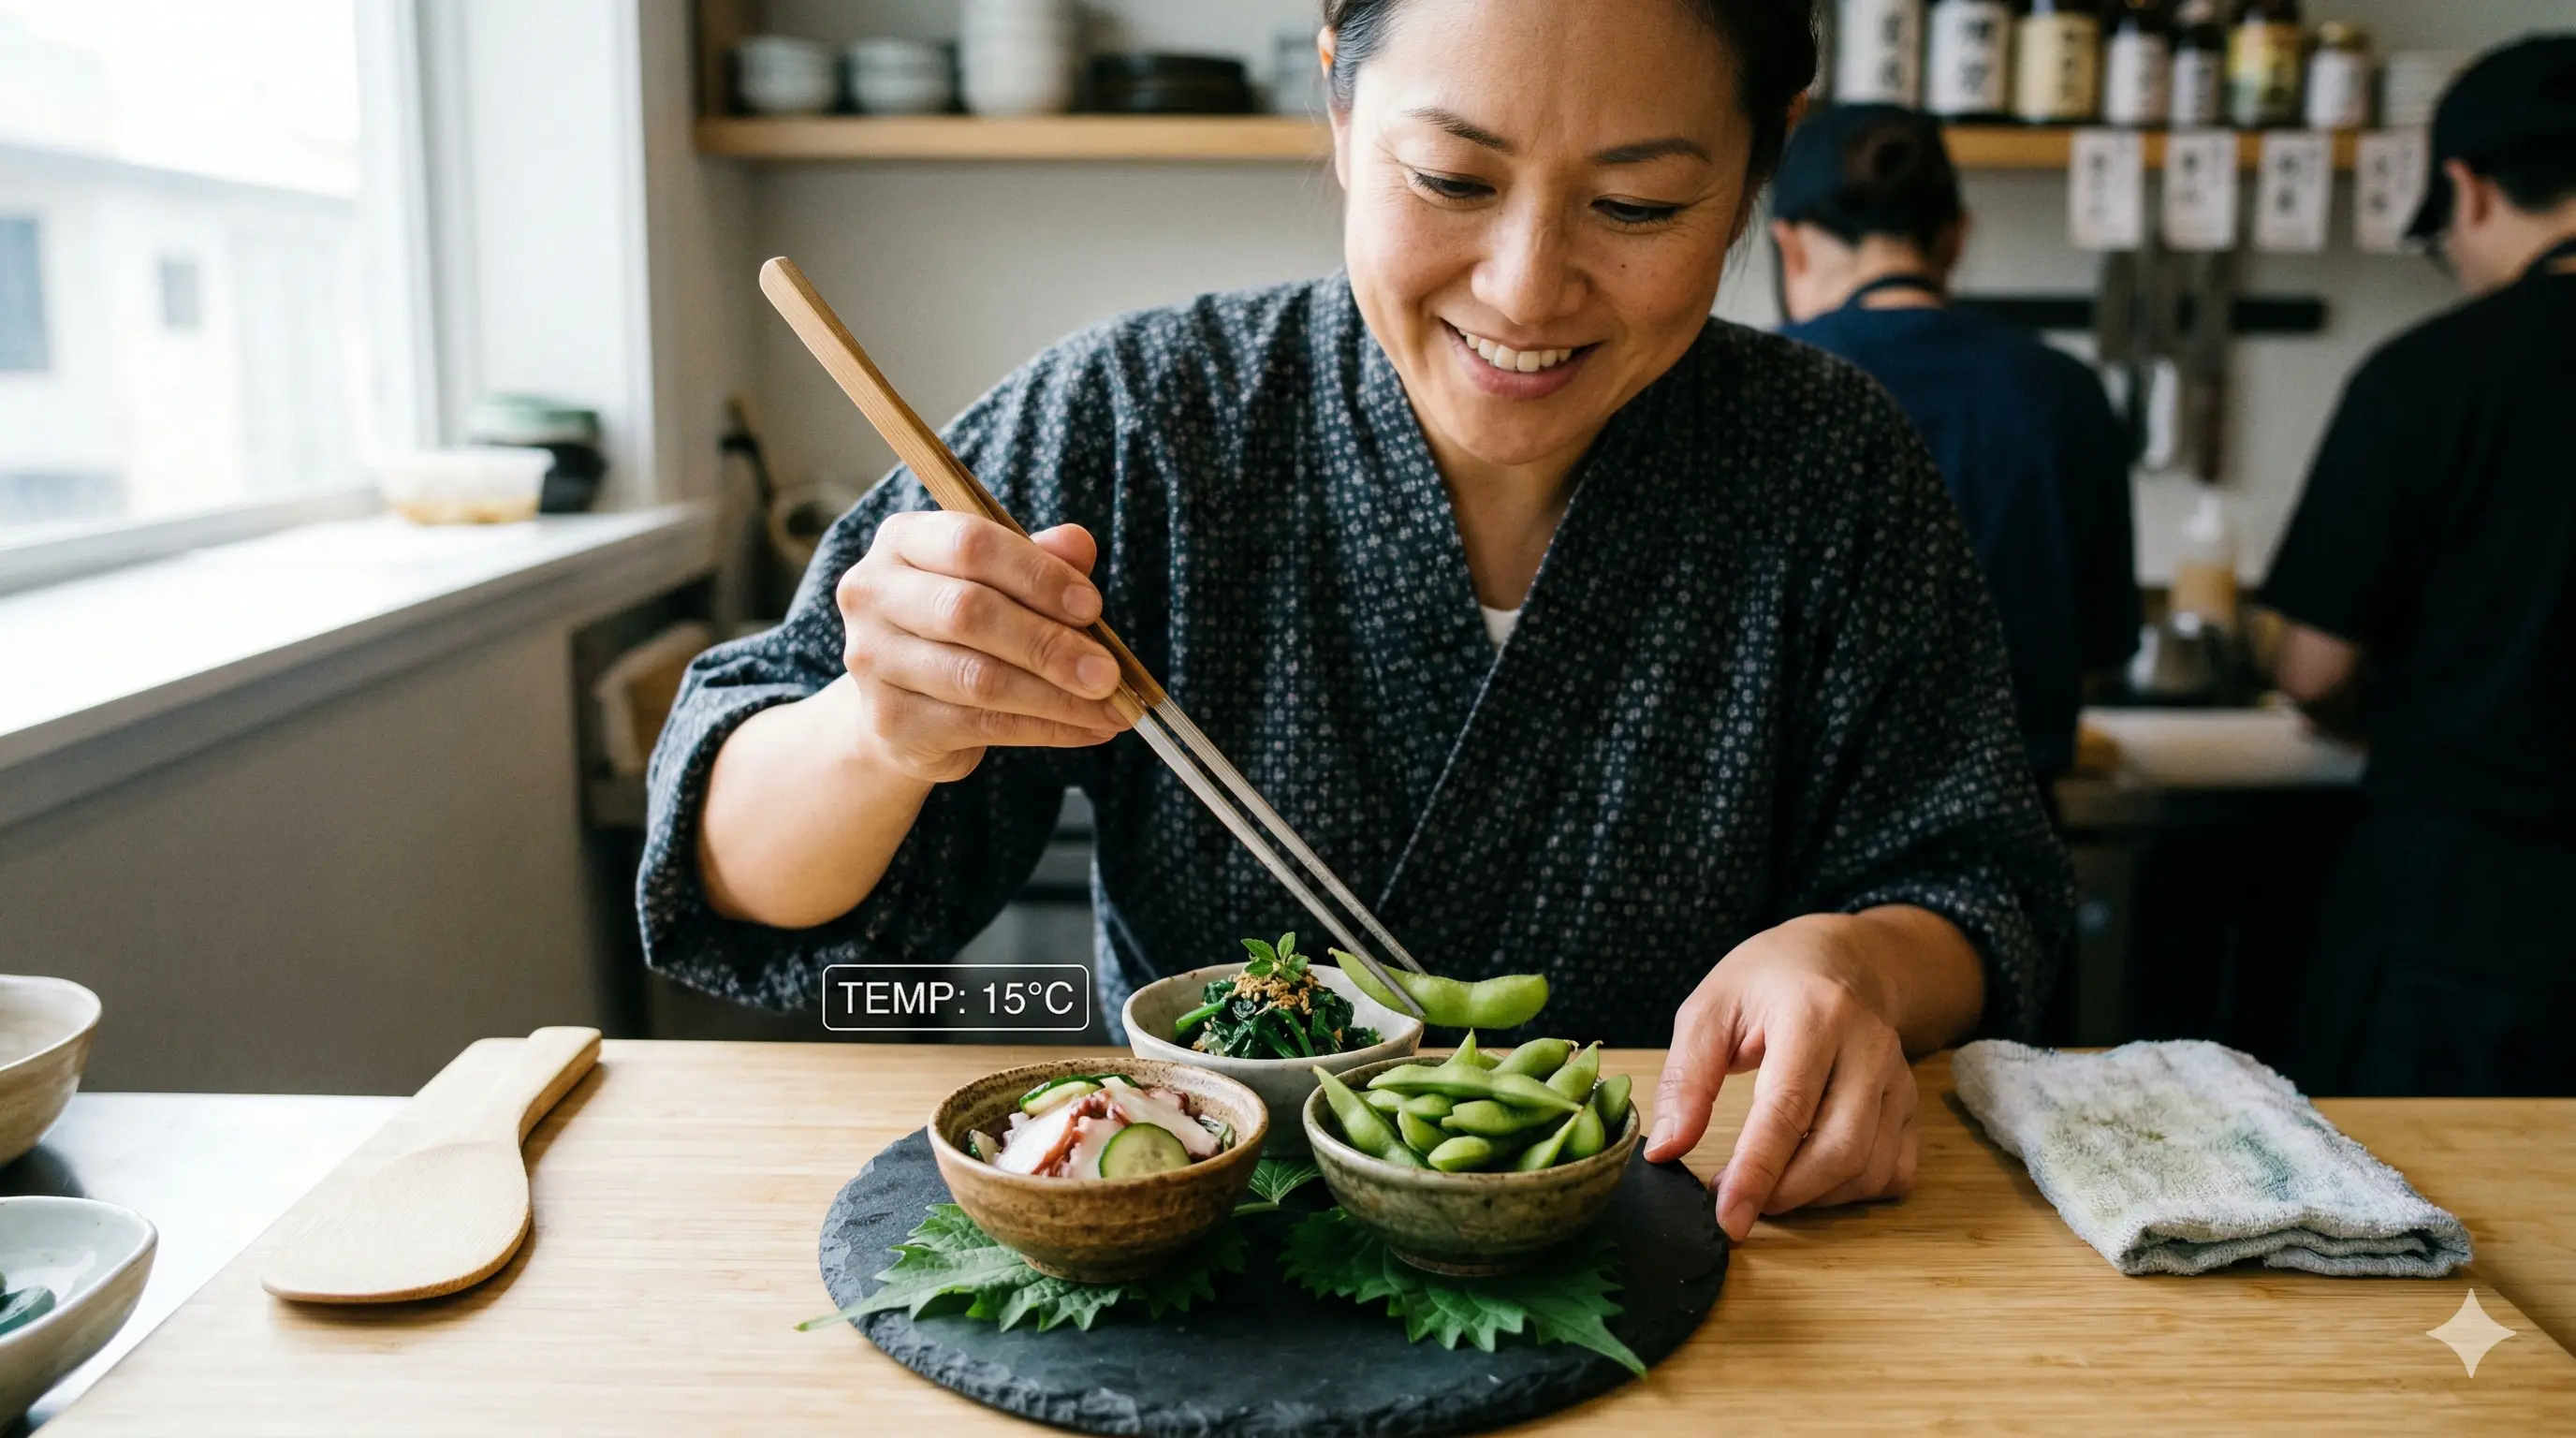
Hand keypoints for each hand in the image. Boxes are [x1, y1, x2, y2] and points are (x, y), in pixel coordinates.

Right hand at [836, 512, 1131, 783]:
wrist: (900, 704)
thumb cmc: (959, 627)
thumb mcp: (1000, 581)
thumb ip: (1039, 559)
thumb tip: (1080, 544)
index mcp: (902, 540)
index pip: (970, 544)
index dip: (1037, 575)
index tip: (1092, 606)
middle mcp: (872, 593)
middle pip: (969, 613)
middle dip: (1050, 644)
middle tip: (1109, 673)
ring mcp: (873, 661)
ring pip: (978, 678)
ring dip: (1057, 697)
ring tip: (1112, 708)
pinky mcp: (890, 720)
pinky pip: (981, 725)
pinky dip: (1046, 728)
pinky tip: (1087, 728)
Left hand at [1643, 915, 1921, 1240]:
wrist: (1842, 957)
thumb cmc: (1767, 981)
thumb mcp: (1709, 1010)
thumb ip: (1686, 1080)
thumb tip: (1665, 1150)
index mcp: (1814, 1015)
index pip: (1787, 1110)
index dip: (1757, 1173)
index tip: (1728, 1217)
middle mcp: (1868, 1047)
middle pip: (1838, 1150)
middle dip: (1784, 1194)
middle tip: (1735, 1201)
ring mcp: (1899, 1078)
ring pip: (1869, 1169)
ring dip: (1814, 1198)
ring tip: (1767, 1186)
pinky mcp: (1912, 1104)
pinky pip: (1894, 1171)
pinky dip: (1852, 1193)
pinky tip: (1813, 1176)